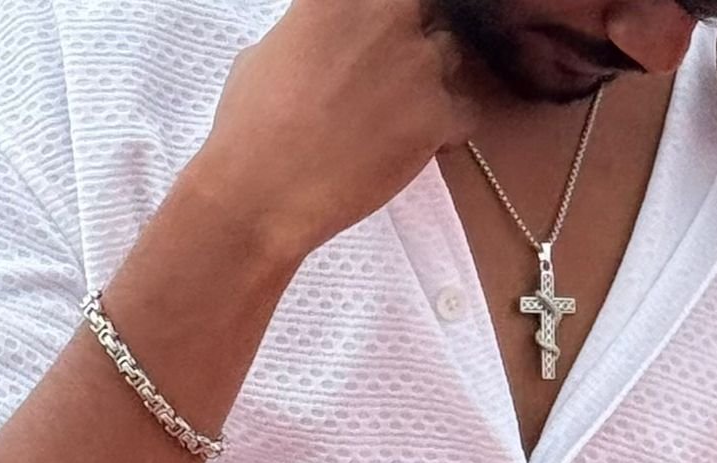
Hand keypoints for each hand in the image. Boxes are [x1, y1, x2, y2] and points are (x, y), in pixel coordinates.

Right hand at [199, 0, 480, 263]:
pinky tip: (416, 146)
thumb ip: (312, 33)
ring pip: (448, 58)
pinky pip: (465, 114)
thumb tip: (321, 42)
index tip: (379, 41)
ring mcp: (418, 64)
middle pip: (424, 15)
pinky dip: (447, 130)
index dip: (390, 19)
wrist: (264, 191)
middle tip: (386, 80)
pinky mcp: (437, 116)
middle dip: (410, 42)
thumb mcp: (270, 50)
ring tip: (395, 118)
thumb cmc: (251, 125)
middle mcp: (387, 13)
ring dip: (431, 82)